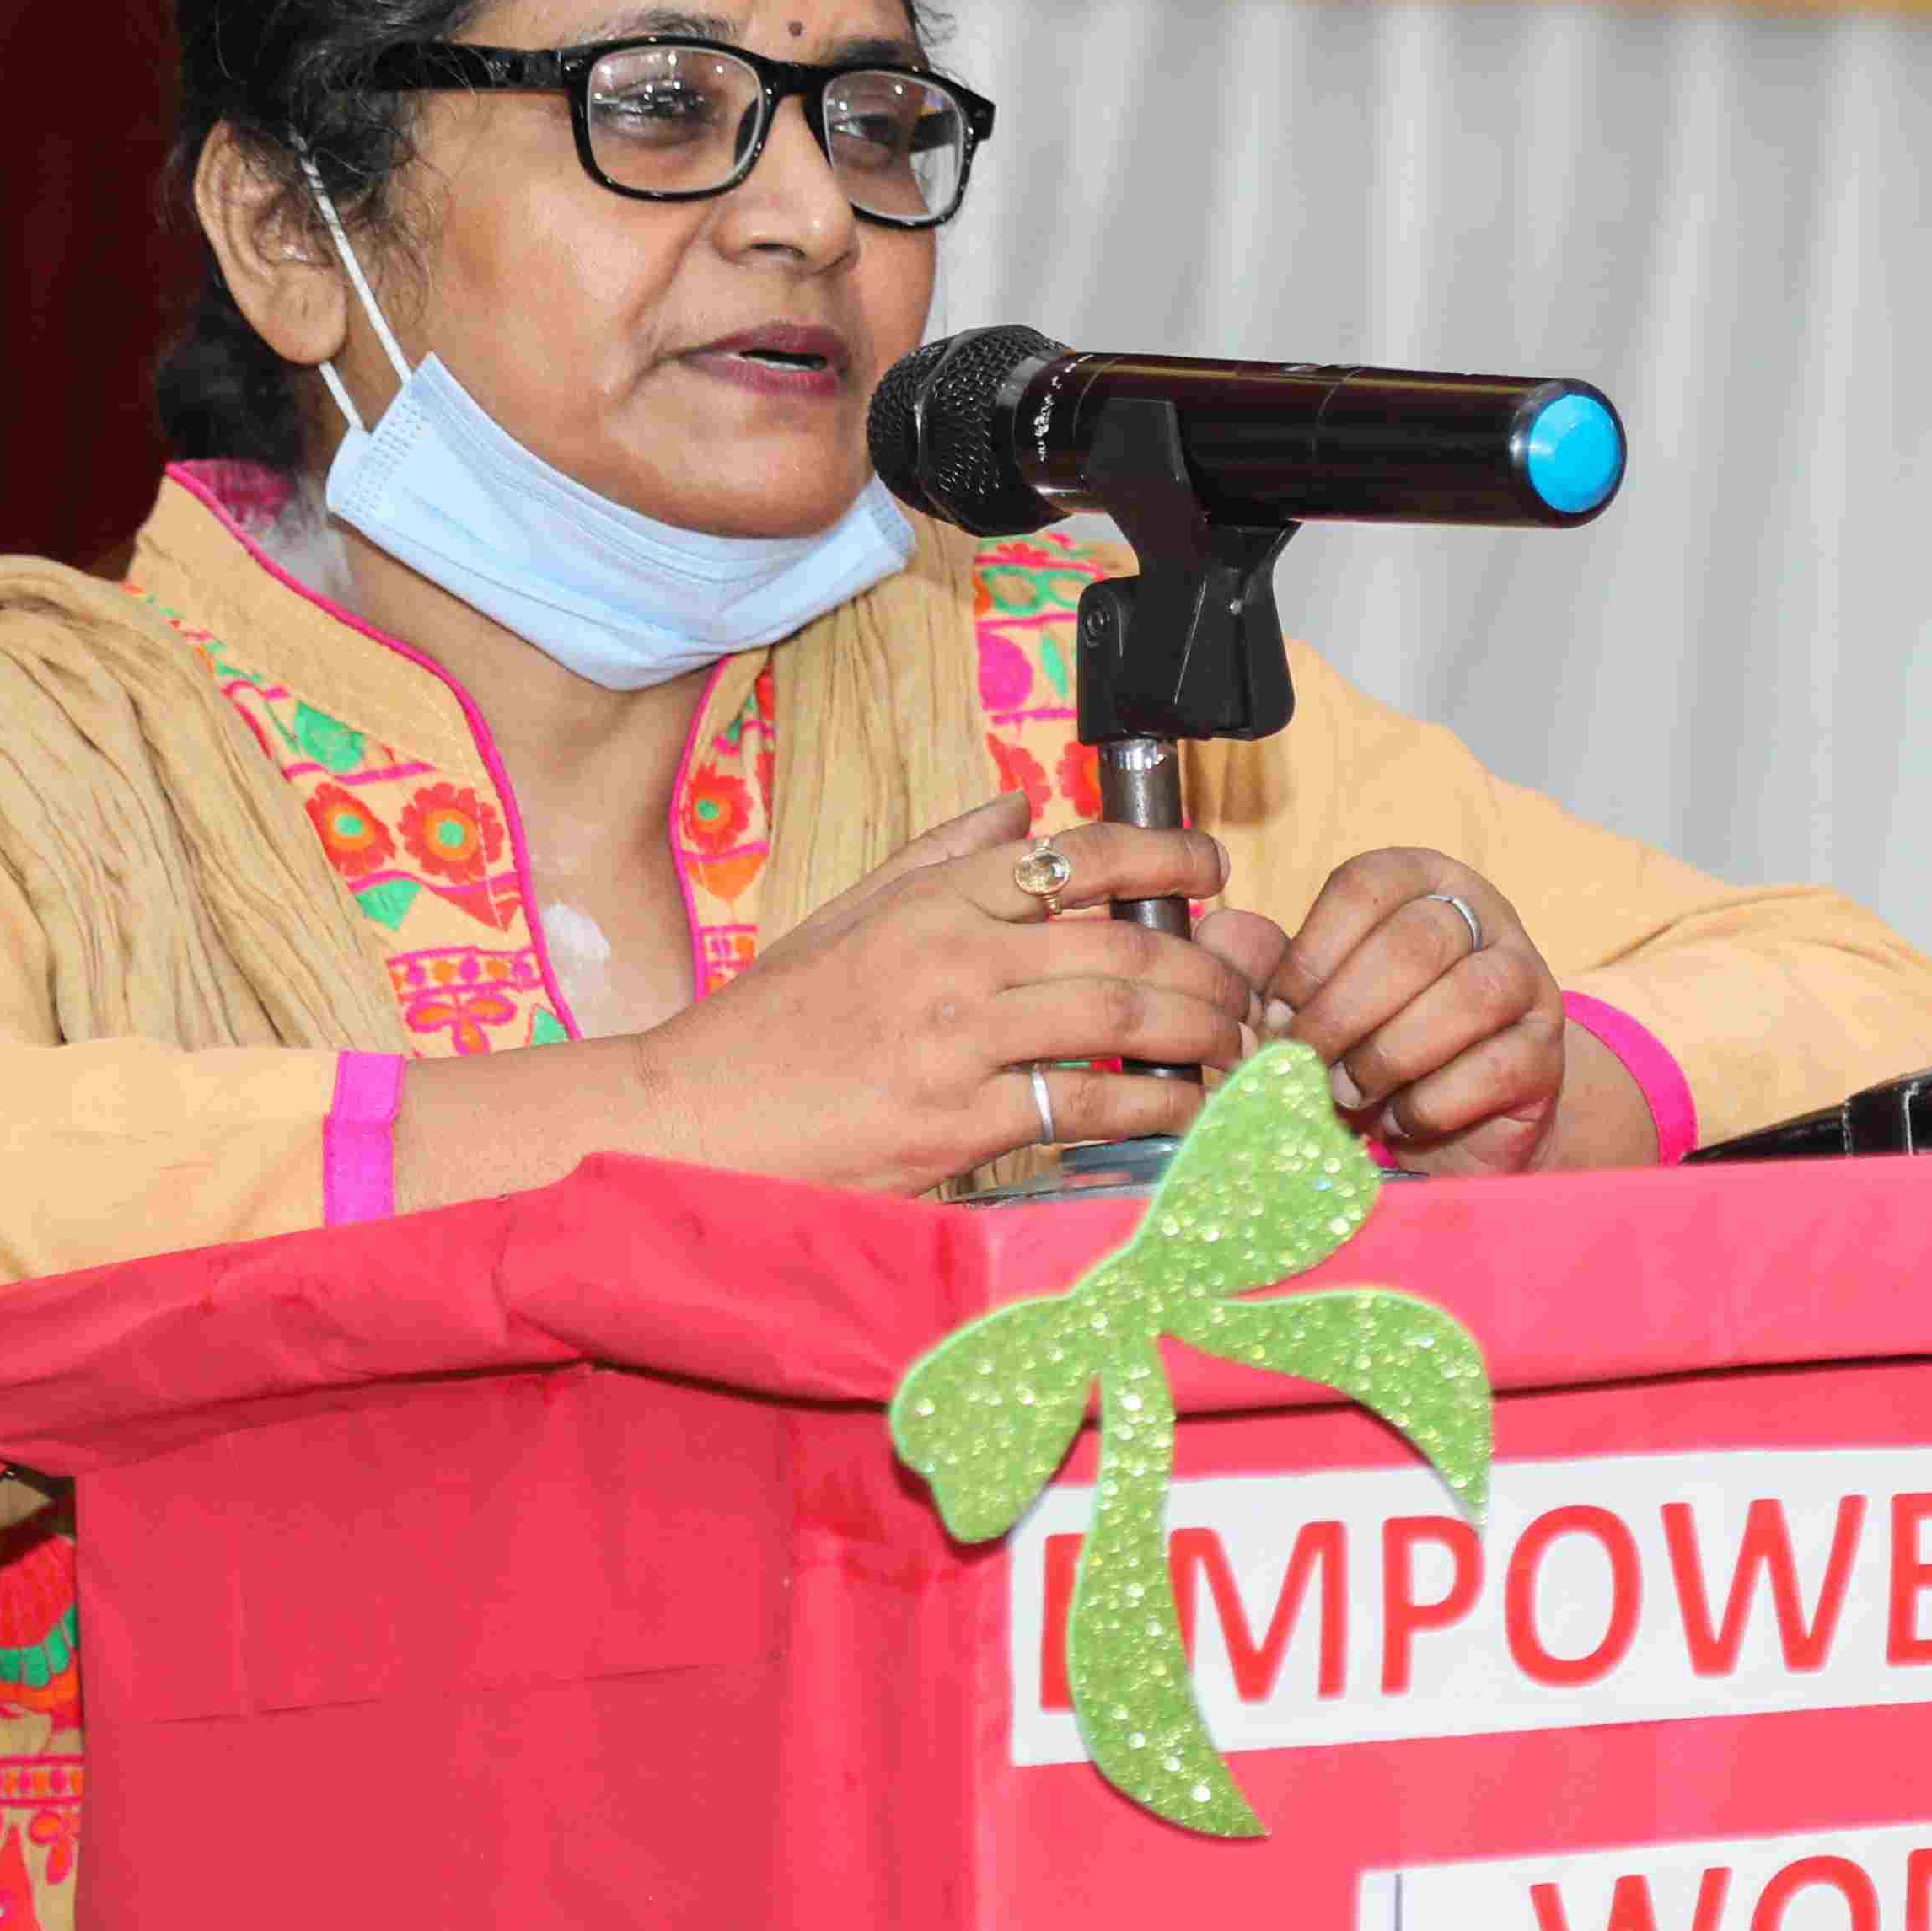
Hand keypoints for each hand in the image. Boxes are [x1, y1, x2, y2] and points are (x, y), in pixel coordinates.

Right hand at [645, 797, 1266, 1191]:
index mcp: (929, 902)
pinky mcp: (956, 1123)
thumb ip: (935, 859)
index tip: (1213, 866)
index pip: (1071, 854)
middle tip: (1246, 987)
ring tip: (1233, 1048)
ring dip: (1195, 1033)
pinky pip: (1083, 1105)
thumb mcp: (842, 919)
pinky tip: (1185, 1115)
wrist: (686, 1123)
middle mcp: (951, 958)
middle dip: (1203, 964)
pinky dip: (1149, 1108)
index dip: (1161, 852)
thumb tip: (1018, 807)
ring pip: (1115, 1017)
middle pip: (1118, 941)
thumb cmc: (764, 1031)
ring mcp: (956, 1041)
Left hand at [1254, 849, 1568, 1175]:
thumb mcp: (1313, 1000)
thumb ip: (1263, 966)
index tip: (1275, 1012)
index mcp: (1422, 880)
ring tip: (1349, 1093)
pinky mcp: (1547, 1052)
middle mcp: (1485, 915)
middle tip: (1305, 1063)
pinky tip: (1400, 1118)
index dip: (1311, 953)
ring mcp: (1527, 981)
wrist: (1458, 1119)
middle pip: (1415, 942)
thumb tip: (1215, 934)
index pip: (1367, 885)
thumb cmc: (1374, 1041)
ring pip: (1464, 999)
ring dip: (1388, 1057)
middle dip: (1343, 1013)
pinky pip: (1495, 1069)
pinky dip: (1431, 1103)